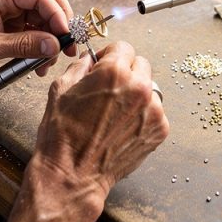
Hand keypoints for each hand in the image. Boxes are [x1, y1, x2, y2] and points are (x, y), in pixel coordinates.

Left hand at [0, 0, 74, 74]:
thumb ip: (23, 45)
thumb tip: (53, 45)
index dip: (58, 14)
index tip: (65, 35)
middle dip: (60, 21)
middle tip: (67, 44)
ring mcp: (6, 8)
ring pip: (41, 15)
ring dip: (49, 36)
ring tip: (48, 61)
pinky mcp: (6, 21)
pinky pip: (31, 28)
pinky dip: (38, 43)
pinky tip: (37, 60)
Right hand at [32, 41, 169, 206]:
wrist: (73, 175)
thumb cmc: (63, 136)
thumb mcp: (61, 89)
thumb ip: (80, 66)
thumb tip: (90, 58)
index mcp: (114, 72)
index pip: (123, 47)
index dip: (110, 56)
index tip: (104, 65)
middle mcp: (139, 88)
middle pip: (140, 64)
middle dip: (125, 72)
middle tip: (109, 89)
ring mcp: (153, 110)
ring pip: (149, 88)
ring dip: (135, 94)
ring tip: (115, 112)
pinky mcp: (159, 130)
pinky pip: (155, 111)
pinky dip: (142, 115)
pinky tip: (122, 127)